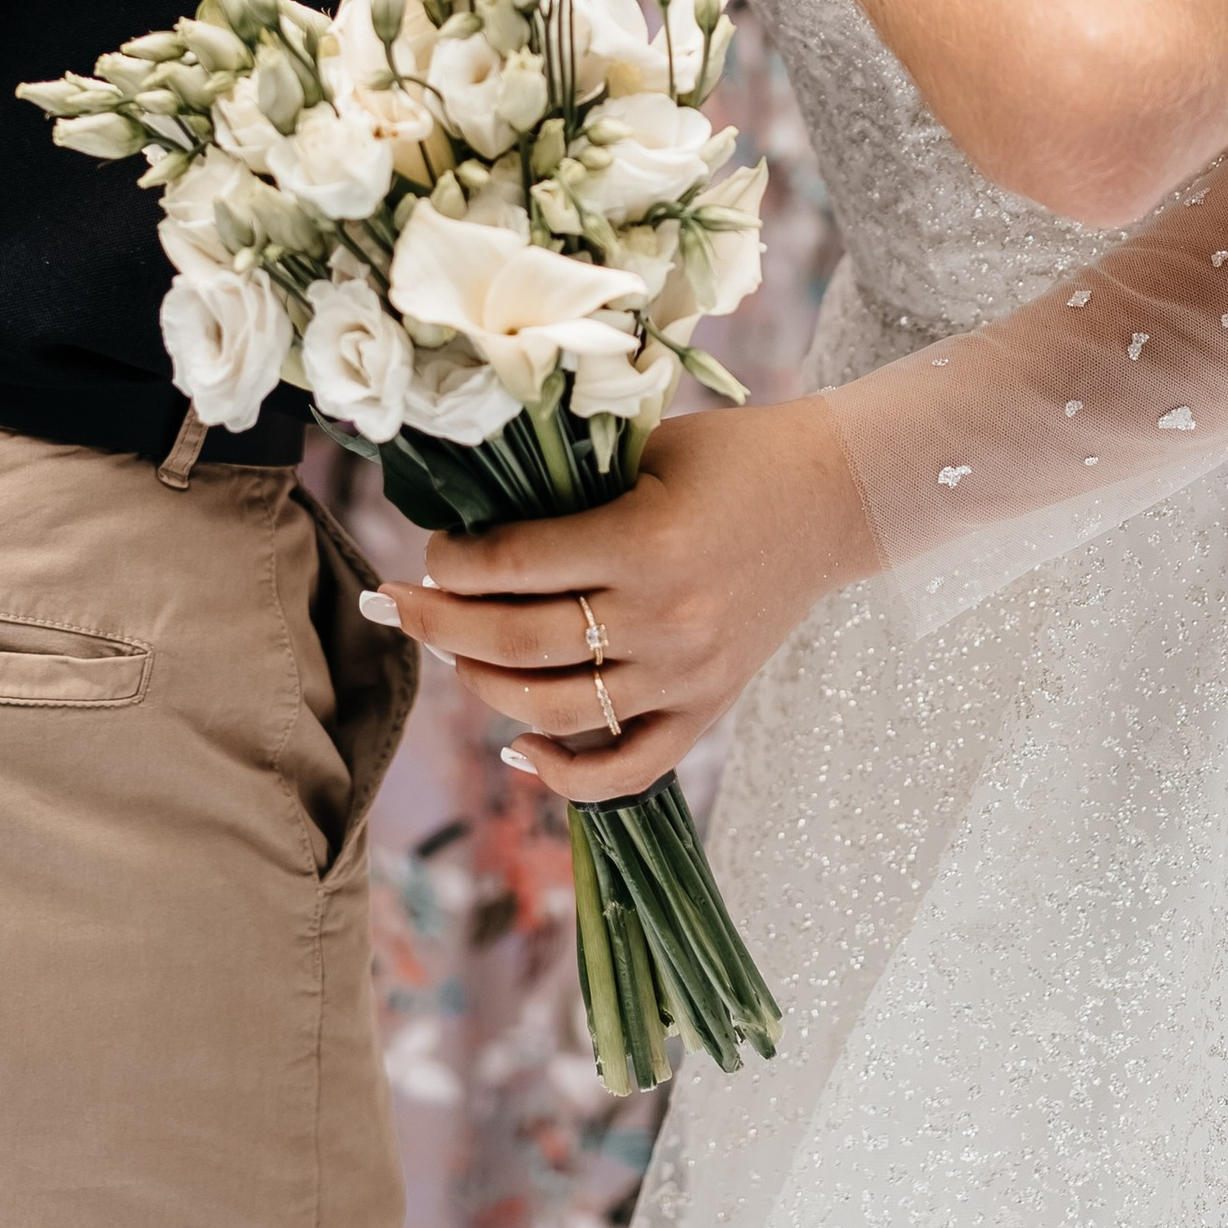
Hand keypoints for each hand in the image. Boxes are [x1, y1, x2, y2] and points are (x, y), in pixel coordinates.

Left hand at [367, 395, 879, 801]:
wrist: (833, 498)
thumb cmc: (731, 456)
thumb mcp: (646, 451)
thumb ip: (569, 492)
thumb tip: (470, 525)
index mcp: (646, 540)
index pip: (515, 566)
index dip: (453, 563)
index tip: (427, 551)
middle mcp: (664, 617)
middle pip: (518, 643)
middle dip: (438, 625)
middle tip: (394, 605)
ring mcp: (686, 675)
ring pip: (553, 712)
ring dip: (482, 688)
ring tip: (452, 656)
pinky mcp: (706, 709)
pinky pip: (624, 770)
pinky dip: (563, 775)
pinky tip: (516, 747)